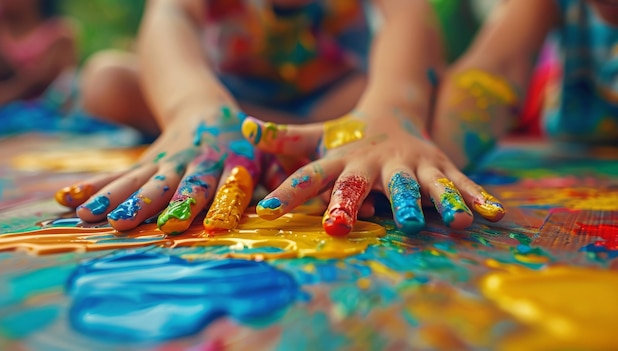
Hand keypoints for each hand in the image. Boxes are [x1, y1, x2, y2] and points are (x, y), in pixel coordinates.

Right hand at [56, 105, 261, 233]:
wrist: (204, 108)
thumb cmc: (241, 143)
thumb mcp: (263, 153)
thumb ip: (274, 174)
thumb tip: (284, 200)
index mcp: (228, 163)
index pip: (219, 185)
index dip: (209, 202)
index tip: (191, 221)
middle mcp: (194, 163)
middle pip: (171, 184)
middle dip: (150, 203)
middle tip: (128, 222)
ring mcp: (165, 161)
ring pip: (138, 179)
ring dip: (115, 198)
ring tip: (90, 216)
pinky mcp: (146, 161)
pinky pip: (120, 174)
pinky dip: (95, 187)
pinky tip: (70, 200)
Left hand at [241, 108, 505, 235]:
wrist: (394, 110)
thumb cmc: (350, 137)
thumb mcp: (319, 136)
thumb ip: (286, 138)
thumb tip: (246, 128)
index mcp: (344, 158)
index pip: (311, 174)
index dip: (288, 191)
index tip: (266, 210)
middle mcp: (376, 162)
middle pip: (363, 183)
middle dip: (352, 203)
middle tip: (341, 224)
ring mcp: (411, 163)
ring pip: (421, 185)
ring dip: (434, 202)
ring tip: (450, 221)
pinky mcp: (440, 166)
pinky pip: (460, 184)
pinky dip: (476, 198)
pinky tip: (494, 215)